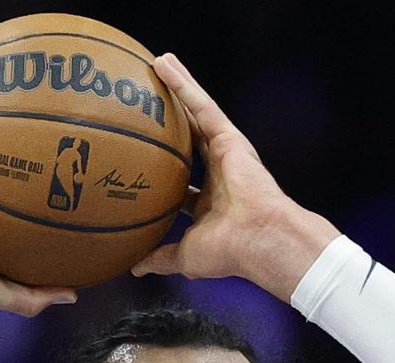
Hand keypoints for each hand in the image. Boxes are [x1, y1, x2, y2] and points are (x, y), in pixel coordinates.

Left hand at [130, 54, 340, 301]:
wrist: (260, 240)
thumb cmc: (230, 252)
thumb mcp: (185, 256)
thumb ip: (160, 257)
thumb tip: (134, 266)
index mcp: (208, 202)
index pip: (180, 183)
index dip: (161, 173)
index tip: (140, 165)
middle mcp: (217, 174)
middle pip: (186, 140)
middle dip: (168, 122)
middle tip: (145, 104)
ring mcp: (224, 153)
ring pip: (194, 114)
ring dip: (175, 89)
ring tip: (154, 65)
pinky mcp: (229, 137)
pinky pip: (202, 105)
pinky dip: (183, 84)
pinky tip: (164, 65)